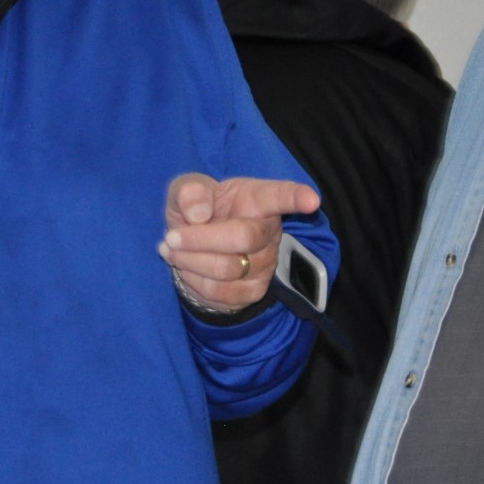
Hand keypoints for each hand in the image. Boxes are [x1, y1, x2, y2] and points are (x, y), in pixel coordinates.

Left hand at [160, 174, 319, 313]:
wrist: (192, 247)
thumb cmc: (195, 210)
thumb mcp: (184, 190)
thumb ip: (189, 192)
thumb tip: (199, 213)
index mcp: (257, 198)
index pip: (281, 196)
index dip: (297, 198)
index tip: (312, 200)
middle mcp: (268, 231)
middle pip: (243, 238)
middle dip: (200, 239)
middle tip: (171, 236)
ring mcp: (265, 263)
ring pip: (228, 269)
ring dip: (190, 261)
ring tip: (172, 249)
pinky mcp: (253, 291)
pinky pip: (221, 292)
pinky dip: (193, 280)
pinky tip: (186, 268)